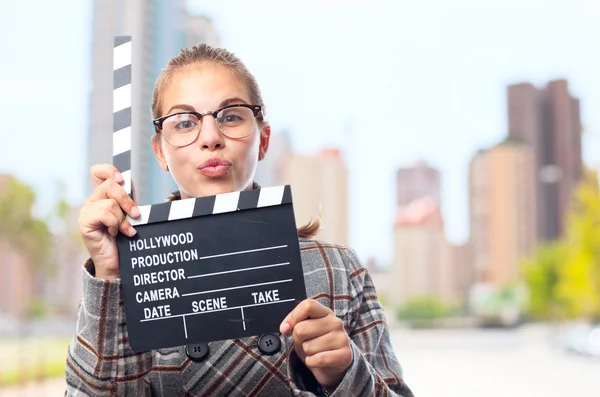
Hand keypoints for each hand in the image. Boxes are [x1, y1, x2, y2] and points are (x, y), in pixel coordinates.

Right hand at [78, 164, 139, 279]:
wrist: (117, 262)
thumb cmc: (125, 237)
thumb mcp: (130, 214)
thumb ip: (128, 199)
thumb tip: (131, 184)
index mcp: (102, 196)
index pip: (98, 172)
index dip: (109, 171)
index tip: (123, 179)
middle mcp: (92, 201)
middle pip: (110, 184)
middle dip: (127, 200)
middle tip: (136, 215)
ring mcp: (86, 211)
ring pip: (110, 202)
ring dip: (123, 217)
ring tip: (124, 229)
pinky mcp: (84, 222)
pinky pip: (105, 213)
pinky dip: (116, 223)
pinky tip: (116, 233)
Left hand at [280, 299, 352, 387]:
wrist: (334, 364)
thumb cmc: (316, 344)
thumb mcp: (304, 331)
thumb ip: (295, 323)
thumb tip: (284, 328)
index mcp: (325, 312)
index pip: (308, 305)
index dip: (293, 317)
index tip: (285, 328)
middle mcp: (336, 323)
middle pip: (302, 328)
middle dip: (298, 340)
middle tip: (306, 343)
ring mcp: (342, 338)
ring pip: (308, 347)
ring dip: (307, 353)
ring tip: (315, 352)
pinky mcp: (345, 355)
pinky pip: (318, 359)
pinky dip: (312, 362)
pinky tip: (317, 361)